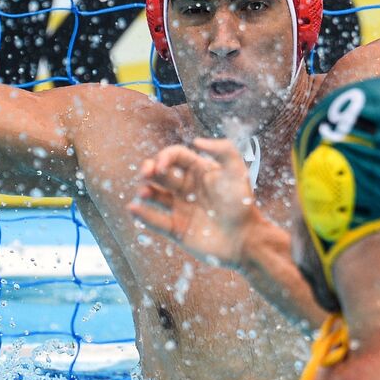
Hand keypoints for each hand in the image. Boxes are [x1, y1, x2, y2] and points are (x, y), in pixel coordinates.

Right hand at [128, 138, 259, 267]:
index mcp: (198, 171)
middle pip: (159, 174)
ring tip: (144, 192)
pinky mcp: (176, 229)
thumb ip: (224, 149)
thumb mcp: (237, 172)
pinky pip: (154, 220)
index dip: (165, 156)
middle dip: (149, 170)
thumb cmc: (242, 204)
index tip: (162, 165)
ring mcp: (180, 208)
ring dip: (145, 191)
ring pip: (153, 196)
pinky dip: (142, 214)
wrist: (245, 238)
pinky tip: (134, 208)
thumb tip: (196, 140)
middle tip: (145, 173)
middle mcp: (186, 187)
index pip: (174, 156)